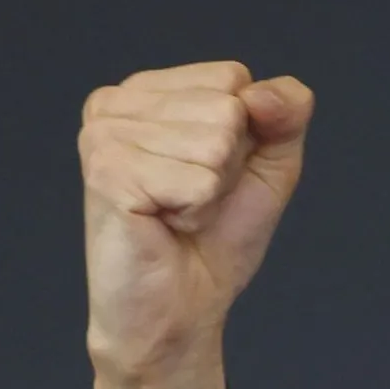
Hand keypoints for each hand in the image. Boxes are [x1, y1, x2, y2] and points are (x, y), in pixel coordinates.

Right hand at [79, 61, 313, 388]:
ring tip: (176, 213)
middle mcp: (116, 103)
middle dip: (227, 166)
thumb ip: (285, 116)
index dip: (245, 136)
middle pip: (226, 108)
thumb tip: (266, 92)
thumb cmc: (214, 241)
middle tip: (192, 201)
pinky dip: (195, 212)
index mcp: (147, 91)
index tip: (211, 175)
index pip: (232, 78)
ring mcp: (104, 135)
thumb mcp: (267, 167)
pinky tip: (164, 225)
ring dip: (209, 192)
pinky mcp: (106, 173)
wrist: (179, 310)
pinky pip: (196, 180)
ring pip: (213, 142)